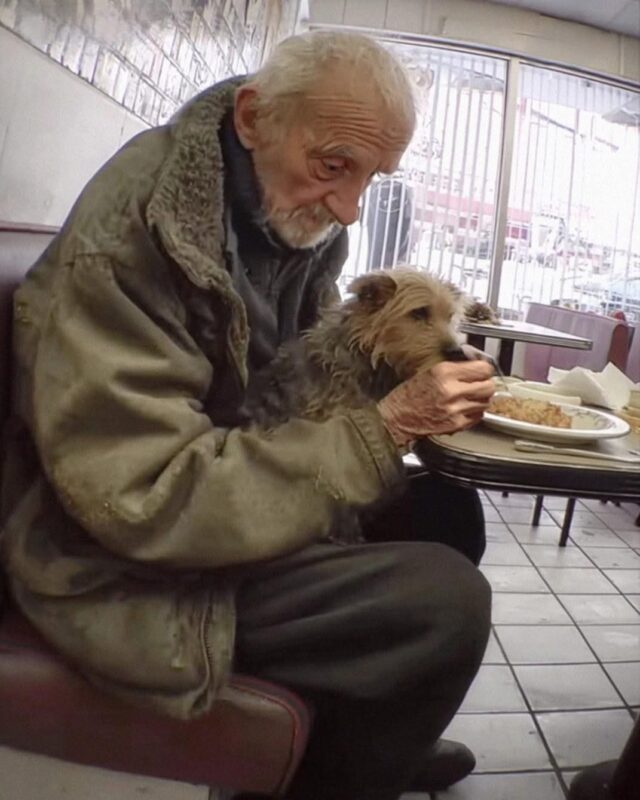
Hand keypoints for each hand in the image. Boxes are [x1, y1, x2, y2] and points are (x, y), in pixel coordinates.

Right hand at [378, 360, 495, 449]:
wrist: (396, 418)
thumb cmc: (409, 395)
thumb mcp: (430, 371)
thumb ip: (455, 368)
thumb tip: (476, 364)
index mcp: (444, 372)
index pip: (482, 368)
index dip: (485, 369)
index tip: (483, 370)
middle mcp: (451, 390)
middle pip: (488, 386)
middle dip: (485, 384)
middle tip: (479, 384)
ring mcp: (455, 409)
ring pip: (485, 402)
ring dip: (480, 399)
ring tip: (469, 397)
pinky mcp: (455, 424)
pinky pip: (478, 416)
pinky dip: (474, 412)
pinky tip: (464, 408)